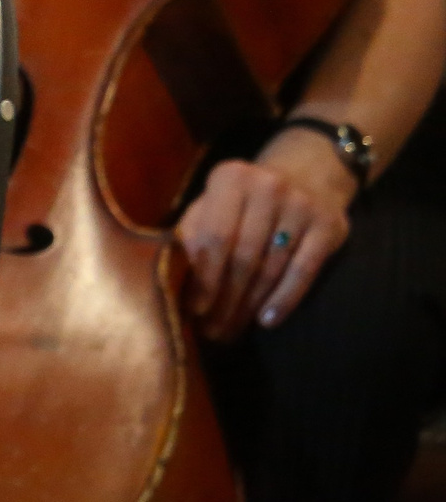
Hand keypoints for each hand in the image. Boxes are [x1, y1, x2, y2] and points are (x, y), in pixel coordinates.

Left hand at [175, 128, 354, 339]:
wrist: (308, 171)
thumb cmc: (246, 197)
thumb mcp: (215, 201)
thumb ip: (192, 232)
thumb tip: (171, 279)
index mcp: (231, 178)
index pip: (213, 237)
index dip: (202, 277)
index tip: (193, 311)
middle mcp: (268, 187)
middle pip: (242, 257)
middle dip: (224, 300)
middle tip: (212, 331)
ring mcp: (302, 206)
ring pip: (271, 268)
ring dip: (248, 306)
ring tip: (231, 331)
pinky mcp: (330, 226)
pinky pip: (304, 272)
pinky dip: (285, 299)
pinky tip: (267, 321)